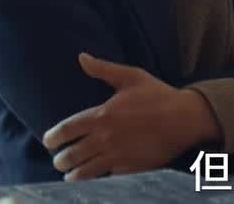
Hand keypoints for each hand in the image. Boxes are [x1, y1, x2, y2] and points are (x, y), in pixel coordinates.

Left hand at [41, 53, 220, 181]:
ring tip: (69, 175)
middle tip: (57, 161)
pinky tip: (94, 177)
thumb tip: (81, 57)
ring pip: (86, 171)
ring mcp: (117, 155)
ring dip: (73, 174)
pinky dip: (97, 177)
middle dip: (61, 160)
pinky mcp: (130, 168)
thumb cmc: (158, 95)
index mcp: (102, 115)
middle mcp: (106, 138)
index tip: (47, 142)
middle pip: (72, 154)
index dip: (53, 137)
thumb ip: (103, 69)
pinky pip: (107, 176)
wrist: (185, 119)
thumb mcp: (130, 76)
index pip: (68, 129)